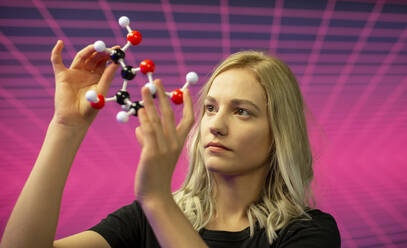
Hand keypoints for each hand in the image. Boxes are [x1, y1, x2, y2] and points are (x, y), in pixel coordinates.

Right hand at [50, 40, 118, 128]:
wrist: (74, 120)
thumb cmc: (89, 110)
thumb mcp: (101, 91)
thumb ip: (107, 77)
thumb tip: (116, 63)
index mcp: (98, 77)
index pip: (104, 62)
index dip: (110, 55)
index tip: (117, 49)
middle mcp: (86, 73)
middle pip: (93, 57)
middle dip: (100, 51)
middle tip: (107, 47)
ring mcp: (74, 73)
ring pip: (81, 57)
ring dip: (88, 50)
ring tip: (95, 46)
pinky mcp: (62, 76)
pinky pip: (57, 62)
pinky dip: (57, 52)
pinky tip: (59, 43)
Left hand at [134, 80, 193, 203]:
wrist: (156, 195)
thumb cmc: (155, 175)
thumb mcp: (154, 155)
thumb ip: (147, 140)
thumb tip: (139, 128)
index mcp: (179, 143)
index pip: (188, 119)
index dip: (188, 104)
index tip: (186, 90)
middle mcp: (174, 143)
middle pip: (170, 114)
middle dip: (163, 95)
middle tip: (157, 81)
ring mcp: (164, 148)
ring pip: (157, 120)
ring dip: (150, 102)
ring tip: (145, 89)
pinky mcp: (152, 154)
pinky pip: (148, 132)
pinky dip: (144, 120)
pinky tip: (139, 111)